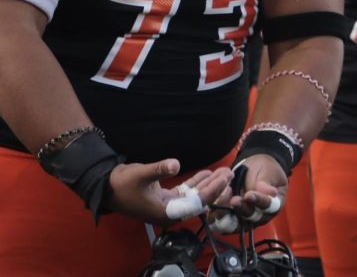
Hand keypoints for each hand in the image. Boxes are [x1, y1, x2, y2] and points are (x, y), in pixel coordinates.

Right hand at [107, 160, 232, 223]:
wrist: (106, 186)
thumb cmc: (123, 182)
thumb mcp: (142, 173)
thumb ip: (159, 169)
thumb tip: (175, 164)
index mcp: (166, 213)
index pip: (196, 203)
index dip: (213, 190)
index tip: (225, 178)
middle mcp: (169, 213)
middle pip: (199, 201)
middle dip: (215, 187)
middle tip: (230, 172)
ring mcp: (168, 206)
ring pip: (194, 196)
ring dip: (208, 184)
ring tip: (223, 171)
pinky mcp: (165, 199)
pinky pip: (186, 193)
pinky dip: (196, 184)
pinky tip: (206, 174)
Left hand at [209, 153, 287, 231]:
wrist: (253, 169)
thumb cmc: (265, 170)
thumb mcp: (268, 173)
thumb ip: (267, 183)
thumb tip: (271, 193)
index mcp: (274, 206)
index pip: (269, 207)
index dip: (259, 201)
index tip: (250, 195)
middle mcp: (260, 216)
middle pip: (250, 218)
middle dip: (241, 209)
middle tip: (234, 200)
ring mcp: (244, 219)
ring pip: (234, 224)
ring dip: (227, 214)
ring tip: (222, 200)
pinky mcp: (230, 218)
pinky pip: (221, 221)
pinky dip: (216, 214)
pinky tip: (213, 204)